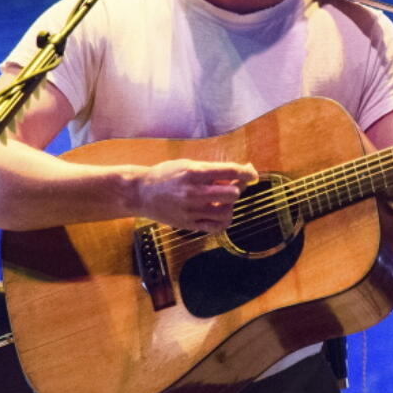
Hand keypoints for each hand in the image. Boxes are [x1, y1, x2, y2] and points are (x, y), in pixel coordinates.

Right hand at [135, 159, 258, 234]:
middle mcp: (193, 192)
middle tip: (234, 186)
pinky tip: (219, 213)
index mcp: (194, 173)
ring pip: (226, 212)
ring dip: (230, 205)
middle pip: (232, 194)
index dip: (246, 172)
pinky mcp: (188, 224)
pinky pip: (215, 227)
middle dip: (237, 188)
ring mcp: (191, 211)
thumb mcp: (187, 165)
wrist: (140, 193)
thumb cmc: (165, 175)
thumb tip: (239, 172)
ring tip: (224, 200)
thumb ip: (211, 170)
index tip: (252, 173)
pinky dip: (223, 220)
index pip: (229, 171)